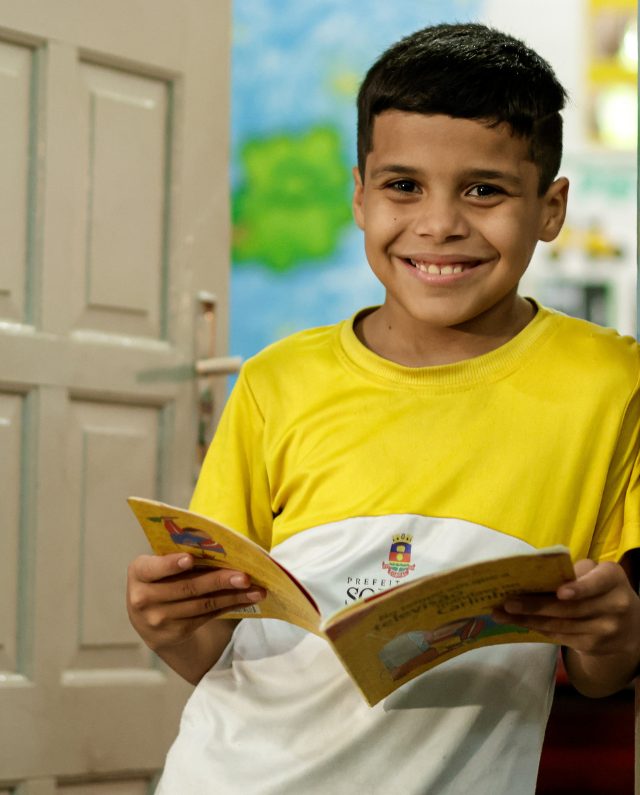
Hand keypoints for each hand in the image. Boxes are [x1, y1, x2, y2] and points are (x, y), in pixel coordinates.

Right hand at [127, 552, 265, 651]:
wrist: (149, 619)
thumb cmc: (161, 579)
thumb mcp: (158, 567)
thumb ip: (177, 557)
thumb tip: (219, 546)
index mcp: (139, 572)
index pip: (153, 568)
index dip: (171, 564)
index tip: (190, 558)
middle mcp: (144, 598)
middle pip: (187, 588)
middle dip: (218, 581)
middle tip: (244, 576)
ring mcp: (160, 619)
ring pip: (202, 604)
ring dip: (233, 596)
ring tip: (256, 589)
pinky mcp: (177, 632)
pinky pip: (208, 616)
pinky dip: (230, 605)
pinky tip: (248, 599)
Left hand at [493, 559, 639, 658]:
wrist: (629, 624)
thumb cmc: (601, 589)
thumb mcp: (596, 574)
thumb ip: (573, 572)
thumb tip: (533, 573)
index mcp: (612, 579)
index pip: (597, 583)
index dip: (579, 589)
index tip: (560, 592)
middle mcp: (614, 605)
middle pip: (570, 608)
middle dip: (535, 606)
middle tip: (508, 602)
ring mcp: (605, 629)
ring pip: (560, 625)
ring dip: (527, 620)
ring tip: (502, 614)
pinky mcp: (593, 646)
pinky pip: (560, 636)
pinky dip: (537, 629)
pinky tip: (518, 623)